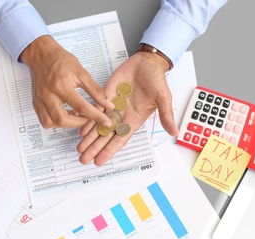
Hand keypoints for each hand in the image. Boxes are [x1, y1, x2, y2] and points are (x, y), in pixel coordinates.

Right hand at [20, 35, 114, 127]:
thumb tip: (108, 105)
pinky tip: (66, 114)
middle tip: (89, 118)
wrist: (42, 55)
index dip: (95, 116)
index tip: (106, 122)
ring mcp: (39, 99)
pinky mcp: (35, 102)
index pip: (81, 107)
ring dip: (66, 124)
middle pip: (62, 119)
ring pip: (50, 123)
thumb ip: (96, 91)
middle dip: (79, 123)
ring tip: (77, 116)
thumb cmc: (62, 61)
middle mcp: (48, 94)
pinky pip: (44, 120)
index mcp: (61, 85)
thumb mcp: (82, 73)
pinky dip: (56, 122)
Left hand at [77, 51, 178, 165]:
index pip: (120, 139)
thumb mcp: (163, 98)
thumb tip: (175, 132)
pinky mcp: (106, 95)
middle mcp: (123, 116)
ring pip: (98, 125)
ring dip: (89, 137)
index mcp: (135, 119)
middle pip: (106, 136)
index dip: (109, 150)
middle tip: (84, 159)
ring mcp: (114, 106)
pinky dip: (88, 119)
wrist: (147, 62)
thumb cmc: (157, 79)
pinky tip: (81, 130)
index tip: (100, 161)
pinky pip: (95, 109)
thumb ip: (166, 116)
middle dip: (95, 148)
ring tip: (79, 149)